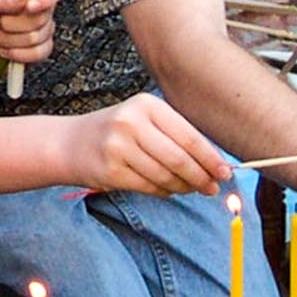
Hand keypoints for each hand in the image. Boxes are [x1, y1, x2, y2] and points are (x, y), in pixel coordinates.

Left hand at [0, 0, 60, 79]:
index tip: (30, 6)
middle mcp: (35, 9)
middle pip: (42, 17)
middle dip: (12, 24)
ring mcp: (37, 31)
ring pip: (38, 37)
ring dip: (9, 40)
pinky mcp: (34, 51)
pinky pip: (39, 54)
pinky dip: (17, 54)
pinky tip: (2, 51)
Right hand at [60, 93, 227, 195]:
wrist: (69, 143)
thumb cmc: (118, 133)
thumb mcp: (145, 121)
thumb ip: (177, 137)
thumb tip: (216, 165)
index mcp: (146, 105)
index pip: (188, 136)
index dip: (211, 158)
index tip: (226, 173)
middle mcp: (131, 122)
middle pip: (179, 159)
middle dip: (201, 177)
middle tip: (213, 188)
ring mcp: (118, 147)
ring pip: (165, 176)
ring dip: (183, 187)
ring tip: (190, 189)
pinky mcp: (110, 171)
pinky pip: (149, 187)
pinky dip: (163, 192)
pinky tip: (167, 189)